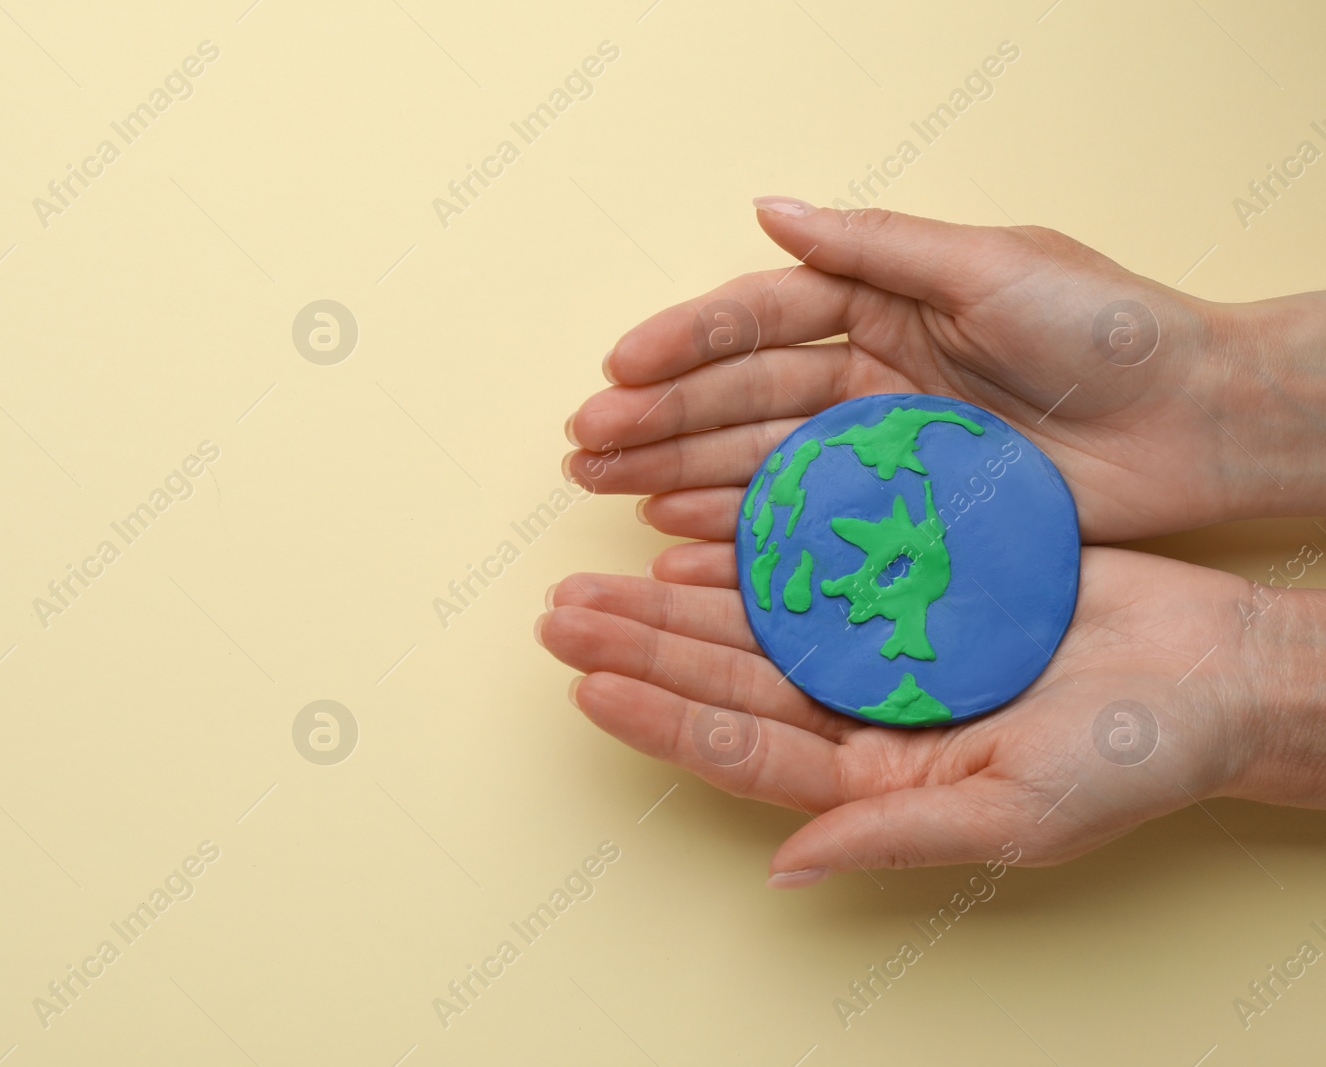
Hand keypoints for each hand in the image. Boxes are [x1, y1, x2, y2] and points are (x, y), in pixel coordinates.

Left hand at [536, 546, 1295, 882]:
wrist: (1217, 674)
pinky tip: (686, 535)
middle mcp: (860, 713)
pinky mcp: (908, 585)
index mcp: (873, 779)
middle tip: (557, 617)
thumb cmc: (1134, 762)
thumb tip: (782, 871)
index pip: (740, 749)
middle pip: (723, 678)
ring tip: (590, 577)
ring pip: (750, 620)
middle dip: (636, 648)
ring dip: (668, 598)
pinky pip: (809, 565)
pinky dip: (747, 550)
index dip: (659, 718)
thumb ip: (895, 839)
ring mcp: (879, 646)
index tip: (585, 688)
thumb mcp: (1017, 816)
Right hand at [563, 200, 1325, 542]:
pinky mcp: (901, 510)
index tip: (617, 365)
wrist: (1198, 419)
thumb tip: (766, 210)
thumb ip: (873, 245)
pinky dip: (738, 526)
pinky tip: (676, 534)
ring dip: (676, 472)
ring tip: (605, 487)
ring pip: (755, 459)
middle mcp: (866, 372)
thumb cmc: (1104, 326)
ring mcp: (878, 446)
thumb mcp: (989, 263)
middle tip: (582, 443)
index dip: (684, 343)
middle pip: (738, 397)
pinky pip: (803, 518)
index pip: (758, 320)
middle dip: (656, 418)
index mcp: (879, 302)